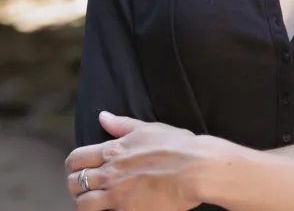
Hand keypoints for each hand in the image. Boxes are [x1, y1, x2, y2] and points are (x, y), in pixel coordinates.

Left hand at [64, 111, 204, 209]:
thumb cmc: (177, 145)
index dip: (73, 164)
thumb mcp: (149, 128)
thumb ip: (122, 125)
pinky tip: (110, 208)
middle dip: (76, 183)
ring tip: (96, 199)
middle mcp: (110, 172)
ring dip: (85, 202)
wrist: (196, 168)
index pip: (76, 158)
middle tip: (89, 183)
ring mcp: (116, 194)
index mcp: (114, 149)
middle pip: (73, 182)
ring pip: (81, 204)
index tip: (81, 166)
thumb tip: (102, 117)